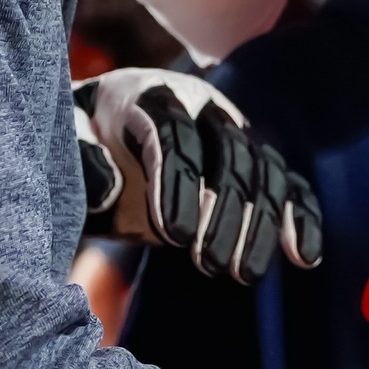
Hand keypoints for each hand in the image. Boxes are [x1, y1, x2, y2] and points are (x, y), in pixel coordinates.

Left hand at [74, 69, 321, 280]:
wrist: (104, 126)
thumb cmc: (82, 138)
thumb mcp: (65, 138)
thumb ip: (80, 156)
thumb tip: (113, 186)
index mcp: (148, 94)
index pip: (173, 135)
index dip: (177, 184)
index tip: (173, 237)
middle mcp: (201, 105)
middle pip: (228, 154)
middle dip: (224, 211)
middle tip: (209, 265)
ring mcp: (234, 130)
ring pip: (263, 171)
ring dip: (259, 224)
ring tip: (242, 274)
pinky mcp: (254, 159)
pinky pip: (287, 185)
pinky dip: (299, 218)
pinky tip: (303, 257)